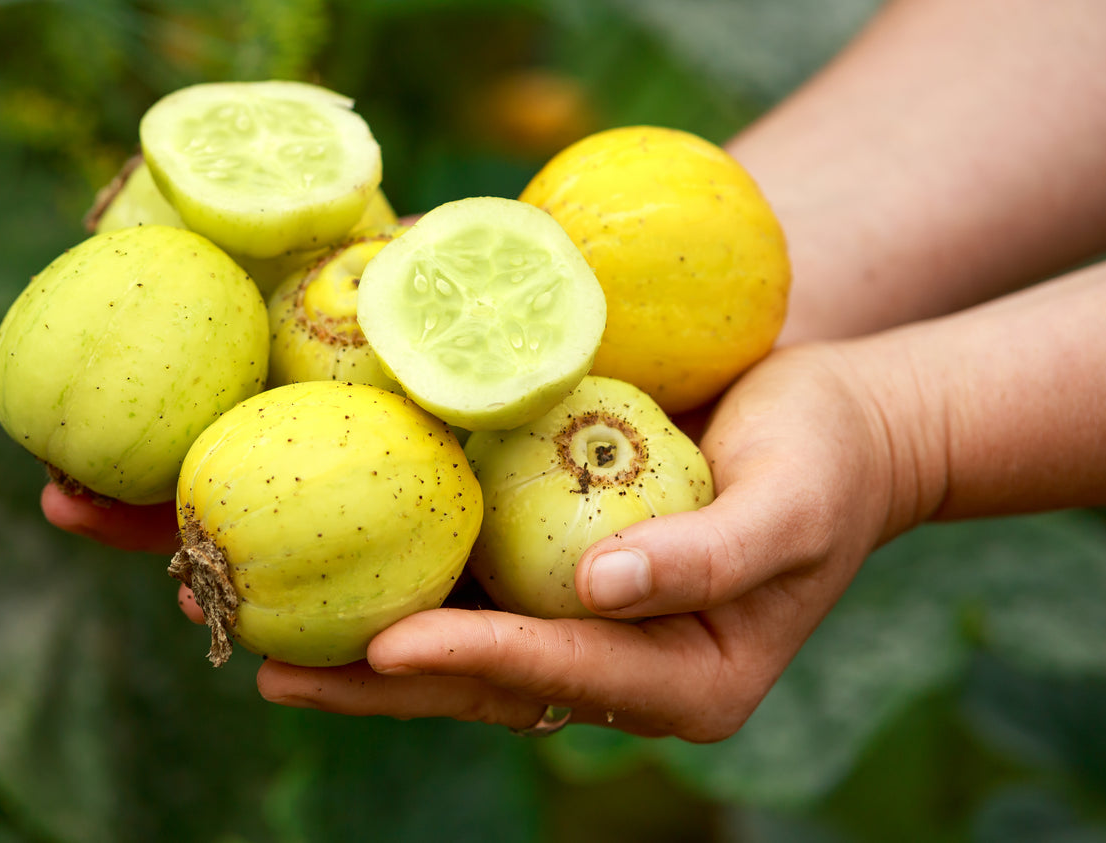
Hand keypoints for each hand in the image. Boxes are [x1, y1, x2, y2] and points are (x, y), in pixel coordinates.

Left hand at [252, 343, 928, 739]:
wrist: (838, 424)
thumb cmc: (826, 457)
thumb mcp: (792, 502)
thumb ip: (708, 555)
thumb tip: (600, 589)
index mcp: (688, 679)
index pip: (564, 672)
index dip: (474, 659)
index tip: (385, 645)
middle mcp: (627, 665)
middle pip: (490, 681)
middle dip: (383, 680)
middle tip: (274, 670)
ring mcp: (590, 624)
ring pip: (467, 644)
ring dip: (370, 645)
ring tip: (267, 639)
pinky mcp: (562, 573)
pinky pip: (478, 588)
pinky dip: (408, 582)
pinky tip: (331, 565)